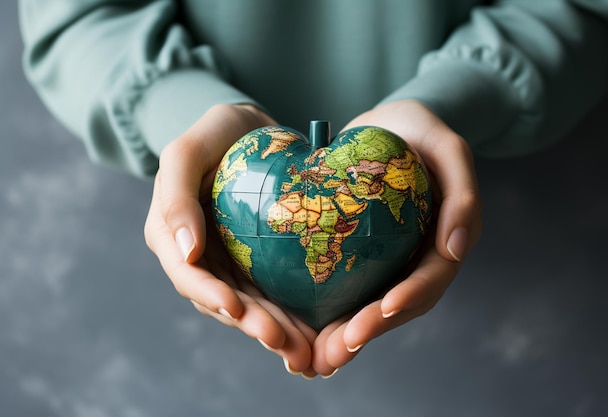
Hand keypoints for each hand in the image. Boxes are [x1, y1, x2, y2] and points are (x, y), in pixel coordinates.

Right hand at [144, 104, 317, 377]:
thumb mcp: (187, 153)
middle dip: (254, 326)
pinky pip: (270, 295)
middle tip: (288, 346)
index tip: (239, 312)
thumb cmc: (214, 134)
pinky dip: (290, 316)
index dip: (212, 297)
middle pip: (223, 302)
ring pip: (249, 307)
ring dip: (276, 332)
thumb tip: (184, 250)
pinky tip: (315, 333)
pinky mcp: (254, 264)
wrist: (245, 131)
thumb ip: (175, 196)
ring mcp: (226, 264)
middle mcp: (196, 258)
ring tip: (306, 352)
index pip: (189, 276)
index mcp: (171, 237)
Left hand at [311, 100, 481, 376]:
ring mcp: (390, 262)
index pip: (429, 279)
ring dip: (345, 335)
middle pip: (397, 306)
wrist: (391, 125)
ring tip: (314, 359)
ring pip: (370, 306)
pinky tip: (302, 332)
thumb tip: (456, 249)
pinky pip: (346, 288)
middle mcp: (417, 260)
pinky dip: (328, 312)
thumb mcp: (449, 150)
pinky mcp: (362, 257)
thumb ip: (463, 194)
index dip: (408, 298)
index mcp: (443, 244)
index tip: (383, 309)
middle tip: (335, 353)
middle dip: (368, 331)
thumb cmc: (423, 132)